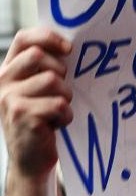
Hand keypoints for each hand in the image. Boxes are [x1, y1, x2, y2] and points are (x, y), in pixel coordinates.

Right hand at [0, 27, 72, 178]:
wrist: (30, 159)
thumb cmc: (40, 116)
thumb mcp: (36, 87)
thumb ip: (44, 65)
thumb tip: (70, 42)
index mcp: (6, 71)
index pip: (23, 39)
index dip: (47, 37)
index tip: (68, 48)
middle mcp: (1, 83)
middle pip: (38, 56)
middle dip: (59, 71)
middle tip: (61, 90)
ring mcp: (8, 100)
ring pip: (52, 80)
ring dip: (65, 96)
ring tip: (57, 110)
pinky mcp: (21, 117)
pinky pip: (58, 104)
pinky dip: (65, 115)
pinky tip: (56, 124)